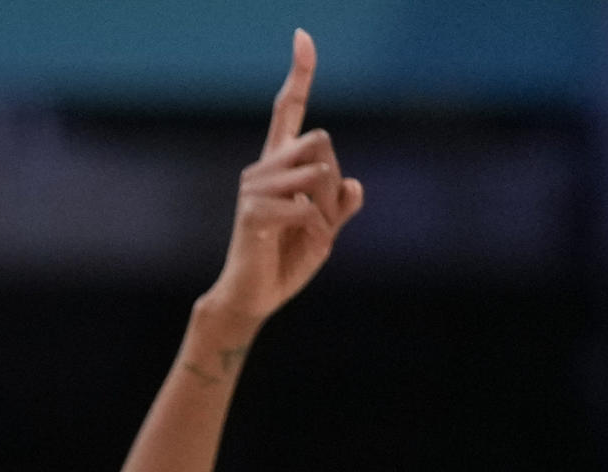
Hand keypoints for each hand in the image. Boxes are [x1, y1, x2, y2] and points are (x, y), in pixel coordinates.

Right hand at [199, 30, 363, 333]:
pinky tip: (296, 244)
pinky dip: (315, 230)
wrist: (254, 299)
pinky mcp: (254, 213)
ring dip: (326, 210)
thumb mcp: (323, 232)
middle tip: (322, 220)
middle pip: (321, 140)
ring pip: (319, 173)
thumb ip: (339, 208)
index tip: (302, 35)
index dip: (299, 73)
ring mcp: (254, 189)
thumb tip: (353, 185)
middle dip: (333, 181)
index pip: (288, 110)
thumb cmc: (284, 263)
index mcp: (278, 166)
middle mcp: (262, 168)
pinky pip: (307, 206)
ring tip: (307, 236)